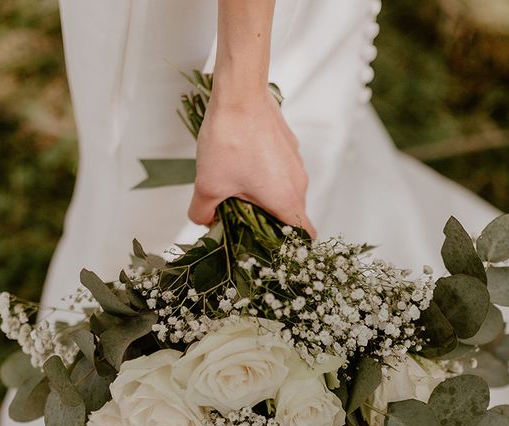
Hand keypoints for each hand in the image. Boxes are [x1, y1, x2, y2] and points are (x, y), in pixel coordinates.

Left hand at [188, 90, 316, 237]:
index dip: (292, 247)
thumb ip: (203, 213)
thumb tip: (205, 221)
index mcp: (286, 200)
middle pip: (291, 215)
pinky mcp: (289, 146)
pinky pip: (281, 172)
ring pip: (285, 192)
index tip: (273, 247)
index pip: (305, 235)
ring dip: (265, 198)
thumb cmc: (229, 140)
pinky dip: (266, 177)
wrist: (239, 93)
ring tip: (236, 191)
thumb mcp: (207, 185)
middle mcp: (298, 183)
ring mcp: (296, 163)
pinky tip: (240, 167)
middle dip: (269, 223)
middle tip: (241, 221)